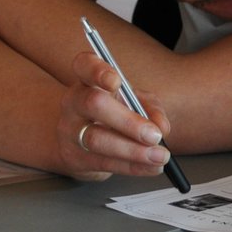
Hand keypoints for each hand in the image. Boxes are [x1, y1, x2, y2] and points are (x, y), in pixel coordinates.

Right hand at [55, 49, 173, 180]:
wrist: (80, 141)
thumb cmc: (112, 112)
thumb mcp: (134, 102)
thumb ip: (151, 108)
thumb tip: (161, 127)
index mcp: (88, 79)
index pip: (84, 65)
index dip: (98, 71)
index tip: (117, 81)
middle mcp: (74, 101)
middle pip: (94, 104)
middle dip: (128, 121)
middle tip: (154, 135)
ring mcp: (70, 130)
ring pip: (97, 139)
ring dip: (133, 150)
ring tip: (160, 156)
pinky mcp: (74, 156)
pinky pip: (104, 162)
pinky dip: (133, 166)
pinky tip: (151, 167)